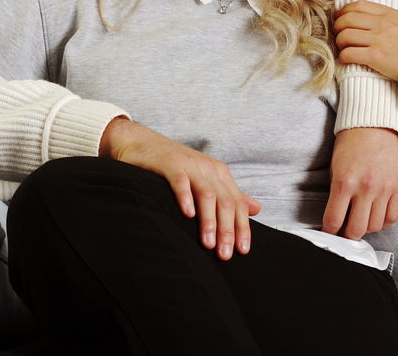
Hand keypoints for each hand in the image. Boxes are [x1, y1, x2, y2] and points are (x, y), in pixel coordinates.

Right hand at [100, 118, 260, 260]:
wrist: (140, 142)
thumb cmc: (174, 166)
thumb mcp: (206, 179)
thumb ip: (230, 195)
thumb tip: (256, 208)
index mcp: (220, 174)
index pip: (237, 204)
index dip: (242, 227)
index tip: (242, 251)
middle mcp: (208, 169)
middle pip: (225, 201)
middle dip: (227, 230)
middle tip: (224, 254)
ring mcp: (190, 165)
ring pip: (207, 194)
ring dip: (209, 221)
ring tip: (208, 243)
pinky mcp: (170, 164)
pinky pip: (180, 181)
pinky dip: (185, 197)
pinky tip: (187, 214)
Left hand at [322, 127, 397, 239]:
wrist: (373, 125)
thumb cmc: (350, 145)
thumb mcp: (334, 168)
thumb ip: (336, 194)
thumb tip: (336, 218)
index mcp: (344, 182)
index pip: (334, 220)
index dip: (329, 232)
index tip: (329, 233)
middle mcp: (365, 188)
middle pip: (356, 230)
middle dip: (347, 236)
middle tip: (344, 232)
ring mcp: (384, 189)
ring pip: (375, 226)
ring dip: (366, 228)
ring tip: (360, 221)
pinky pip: (392, 217)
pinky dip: (383, 222)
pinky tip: (376, 216)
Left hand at [334, 1, 397, 80]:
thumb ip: (386, 17)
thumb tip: (364, 17)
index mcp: (389, 13)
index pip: (358, 5)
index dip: (343, 11)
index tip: (339, 18)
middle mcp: (383, 24)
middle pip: (347, 19)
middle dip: (337, 27)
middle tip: (338, 34)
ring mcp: (379, 40)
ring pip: (345, 36)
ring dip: (339, 42)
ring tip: (343, 47)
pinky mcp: (377, 57)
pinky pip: (349, 53)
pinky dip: (343, 56)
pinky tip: (346, 59)